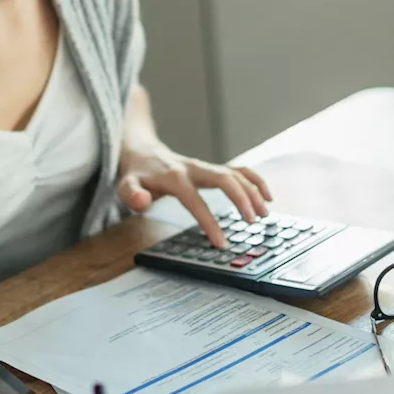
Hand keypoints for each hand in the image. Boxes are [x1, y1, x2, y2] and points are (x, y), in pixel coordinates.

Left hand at [117, 144, 271, 247]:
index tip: (221, 242)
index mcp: (174, 177)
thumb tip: (142, 202)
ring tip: (264, 214)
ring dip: (253, 191)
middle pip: (223, 178)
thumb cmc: (136, 174)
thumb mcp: (126, 186)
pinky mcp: (212, 168)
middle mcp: (193, 168)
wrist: (141, 151)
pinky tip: (268, 196)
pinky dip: (255, 180)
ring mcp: (205, 166)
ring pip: (235, 173)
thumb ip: (133, 195)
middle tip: (252, 222)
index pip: (194, 199)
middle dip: (241, 198)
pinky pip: (238, 170)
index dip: (209, 221)